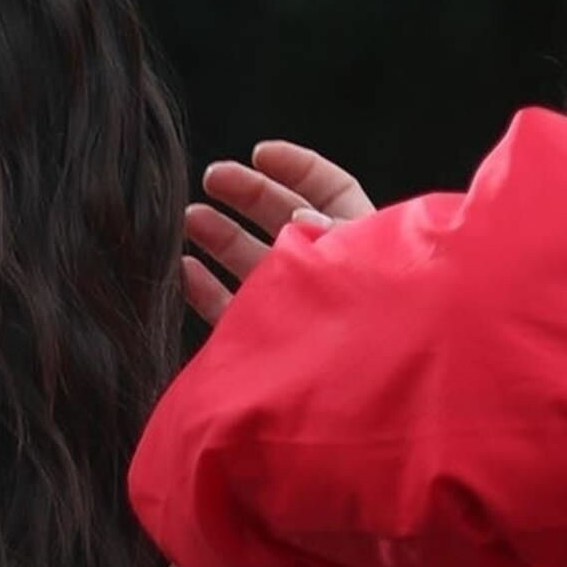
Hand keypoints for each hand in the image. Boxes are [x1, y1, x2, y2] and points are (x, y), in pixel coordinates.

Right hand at [181, 139, 374, 329]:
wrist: (370, 412)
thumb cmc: (382, 332)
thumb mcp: (362, 268)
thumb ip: (328, 237)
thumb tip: (298, 215)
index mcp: (361, 245)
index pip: (328, 190)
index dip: (295, 167)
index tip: (260, 153)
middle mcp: (326, 274)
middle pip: (282, 218)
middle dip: (246, 195)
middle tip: (211, 177)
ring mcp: (296, 309)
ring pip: (252, 262)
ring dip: (219, 236)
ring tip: (189, 218)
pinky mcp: (268, 346)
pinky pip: (232, 311)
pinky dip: (206, 290)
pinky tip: (183, 269)